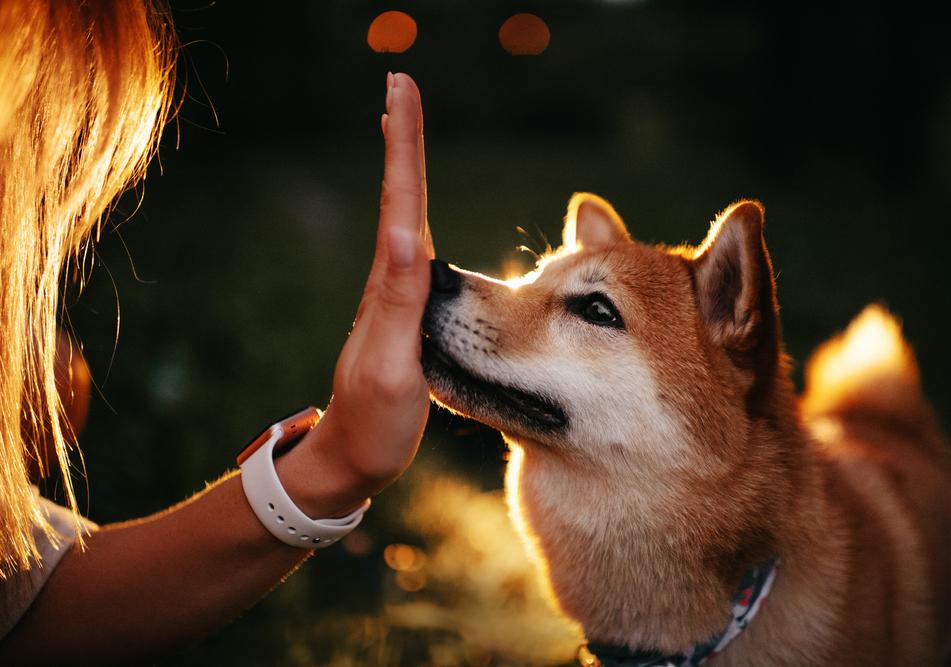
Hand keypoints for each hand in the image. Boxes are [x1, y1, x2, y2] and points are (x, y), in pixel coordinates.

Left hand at [278, 73, 433, 517]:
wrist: (350, 459)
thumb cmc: (374, 424)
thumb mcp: (393, 371)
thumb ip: (400, 306)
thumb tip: (410, 237)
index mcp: (391, 290)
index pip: (401, 207)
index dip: (404, 150)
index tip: (400, 94)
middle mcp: (389, 284)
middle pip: (400, 199)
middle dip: (403, 140)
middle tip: (401, 84)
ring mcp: (394, 298)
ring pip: (403, 218)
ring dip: (404, 168)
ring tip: (402, 124)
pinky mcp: (403, 315)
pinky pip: (411, 251)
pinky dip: (412, 214)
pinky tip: (414, 213)